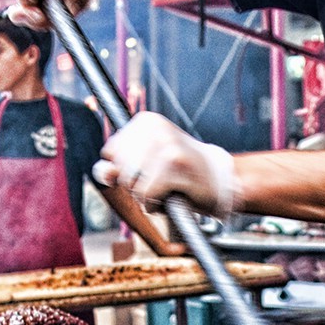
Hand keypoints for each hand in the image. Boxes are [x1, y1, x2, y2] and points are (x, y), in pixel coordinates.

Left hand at [98, 112, 239, 217]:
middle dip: (134, 184)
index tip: (148, 170)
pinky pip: (146, 193)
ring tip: (165, 189)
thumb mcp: (146, 167)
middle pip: (119, 168)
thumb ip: (119, 168)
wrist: (220, 180)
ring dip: (145, 195)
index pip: (110, 152)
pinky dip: (155, 203)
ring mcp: (167, 144)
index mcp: (146, 121)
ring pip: (131, 182)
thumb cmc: (181, 175)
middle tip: (159, 181)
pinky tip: (170, 197)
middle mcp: (155, 127)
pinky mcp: (176, 164)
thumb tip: (103, 172)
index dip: (124, 170)